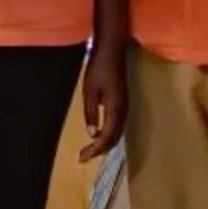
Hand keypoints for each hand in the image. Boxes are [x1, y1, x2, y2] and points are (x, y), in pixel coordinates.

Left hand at [78, 41, 127, 160]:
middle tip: (83, 157)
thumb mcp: (89, 91)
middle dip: (99, 150)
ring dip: (104, 143)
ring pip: (117, 133)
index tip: (82, 158)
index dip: (95, 150)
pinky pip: (117, 125)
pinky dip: (108, 134)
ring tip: (89, 150)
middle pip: (114, 138)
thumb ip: (91, 113)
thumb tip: (92, 134)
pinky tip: (97, 134)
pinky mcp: (122, 102)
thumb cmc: (98, 68)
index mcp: (116, 109)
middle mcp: (123, 111)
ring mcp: (125, 107)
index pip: (107, 137)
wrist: (112, 50)